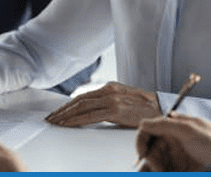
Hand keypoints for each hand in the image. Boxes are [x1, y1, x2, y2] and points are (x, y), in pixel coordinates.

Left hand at [45, 82, 160, 127]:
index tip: (58, 112)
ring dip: (65, 115)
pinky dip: (76, 120)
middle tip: (51, 118)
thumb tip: (91, 110)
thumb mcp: (124, 99)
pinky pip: (90, 116)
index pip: (83, 96)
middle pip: (79, 100)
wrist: (160, 109)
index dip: (68, 105)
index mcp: (110, 87)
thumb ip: (108, 102)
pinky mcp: (115, 110)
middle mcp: (108, 91)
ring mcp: (111, 100)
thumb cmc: (143, 108)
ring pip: (81, 107)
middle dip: (62, 110)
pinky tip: (68, 124)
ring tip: (55, 122)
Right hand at [135, 113, 210, 171]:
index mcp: (173, 128)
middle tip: (157, 167)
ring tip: (160, 171)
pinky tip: (161, 172)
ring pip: (153, 164)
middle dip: (148, 158)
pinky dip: (157, 171)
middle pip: (149, 149)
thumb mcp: (189, 129)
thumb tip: (144, 123)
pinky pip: (161, 170)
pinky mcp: (178, 170)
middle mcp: (172, 143)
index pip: (149, 130)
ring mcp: (175, 159)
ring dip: (150, 168)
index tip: (143, 152)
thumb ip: (165, 124)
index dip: (142, 139)